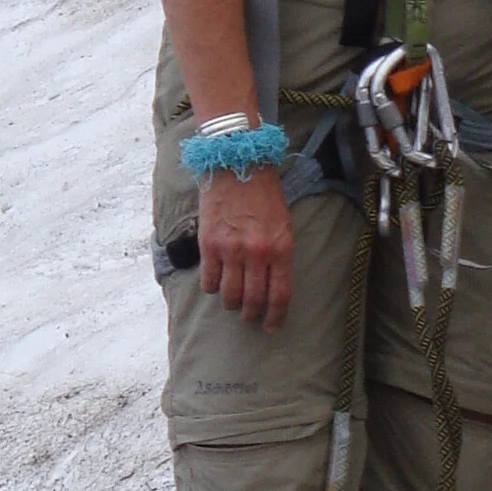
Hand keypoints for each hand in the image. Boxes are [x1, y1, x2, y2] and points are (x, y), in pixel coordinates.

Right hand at [199, 164, 292, 330]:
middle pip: (253, 300)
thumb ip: (278, 255)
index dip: (275, 317)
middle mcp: (256, 253)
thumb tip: (270, 284)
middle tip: (249, 318)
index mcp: (281, 248)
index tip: (270, 327)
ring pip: (229, 295)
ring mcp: (231, 250)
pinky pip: (208, 281)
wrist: (238, 164)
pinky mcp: (209, 244)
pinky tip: (215, 284)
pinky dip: (211, 288)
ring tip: (232, 302)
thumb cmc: (264, 194)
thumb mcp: (283, 225)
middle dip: (251, 316)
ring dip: (231, 304)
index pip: (280, 295)